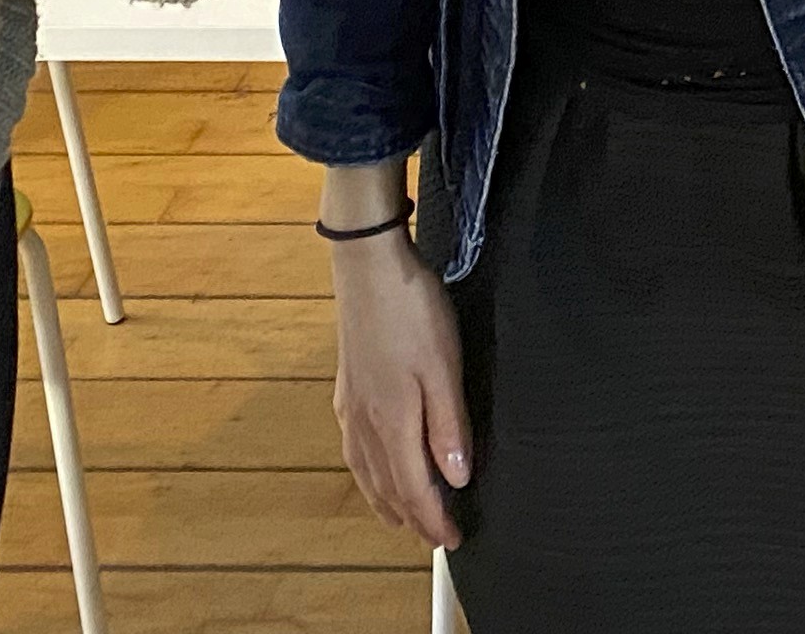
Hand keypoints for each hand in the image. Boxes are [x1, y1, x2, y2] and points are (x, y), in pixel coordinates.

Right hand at [331, 230, 470, 548]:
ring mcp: (351, 406)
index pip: (413, 488)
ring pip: (367, 472)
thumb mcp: (442, 366)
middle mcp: (364, 423)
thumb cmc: (411, 310)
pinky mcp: (348, 388)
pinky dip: (368, 474)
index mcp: (391, 422)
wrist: (368, 265)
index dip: (433, 519)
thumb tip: (457, 479)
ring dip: (386, 501)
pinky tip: (372, 468)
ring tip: (401, 519)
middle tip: (434, 538)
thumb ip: (449, 426)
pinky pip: (356, 451)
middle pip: (387, 487)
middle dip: (411, 517)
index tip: (453, 540)